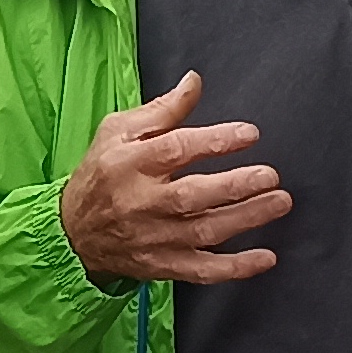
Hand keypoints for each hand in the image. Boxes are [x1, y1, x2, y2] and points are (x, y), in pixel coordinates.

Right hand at [57, 72, 289, 285]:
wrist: (72, 233)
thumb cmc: (101, 175)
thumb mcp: (117, 131)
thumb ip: (161, 109)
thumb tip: (194, 82)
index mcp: (129, 164)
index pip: (174, 150)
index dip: (214, 141)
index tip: (250, 134)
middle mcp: (141, 203)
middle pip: (192, 196)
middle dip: (235, 186)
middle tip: (270, 175)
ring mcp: (153, 238)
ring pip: (204, 232)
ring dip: (245, 219)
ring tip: (279, 202)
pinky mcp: (162, 265)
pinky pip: (202, 270)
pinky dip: (235, 268)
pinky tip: (266, 258)